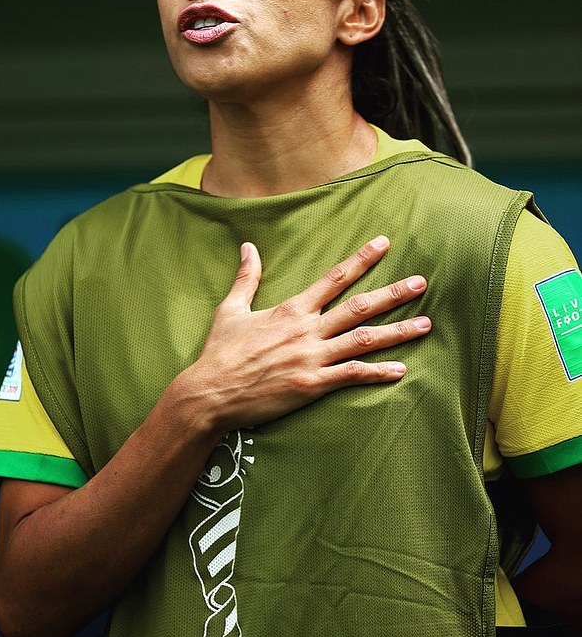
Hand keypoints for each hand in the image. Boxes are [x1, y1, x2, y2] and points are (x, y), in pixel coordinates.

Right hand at [175, 236, 430, 432]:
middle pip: (359, 306)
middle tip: (422, 282)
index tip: (384, 243)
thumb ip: (246, 277)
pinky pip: (352, 376)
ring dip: (397, 332)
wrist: (210, 393)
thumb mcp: (230, 309)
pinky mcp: (312, 385)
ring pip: (363, 340)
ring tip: (426, 324)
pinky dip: (377, 373)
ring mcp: (312, 358)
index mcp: (291, 309)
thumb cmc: (219, 352)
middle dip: (393, 293)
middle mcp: (307, 330)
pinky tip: (401, 370)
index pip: (333, 278)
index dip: (361, 259)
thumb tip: (247, 246)